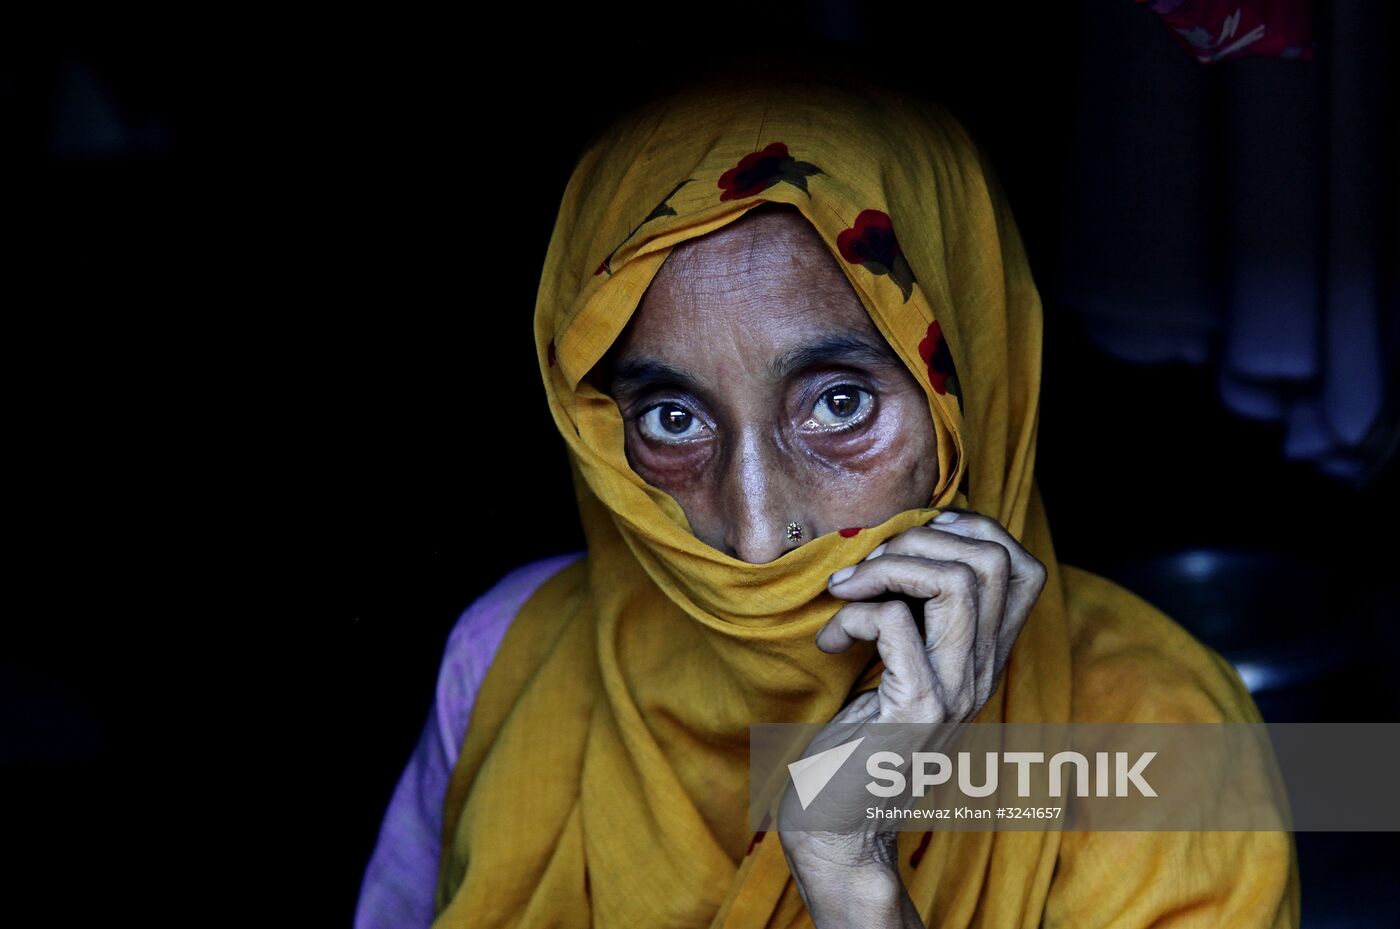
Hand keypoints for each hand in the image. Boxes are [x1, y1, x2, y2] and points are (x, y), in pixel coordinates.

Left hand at [776, 507, 1047, 926]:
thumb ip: (910, 613)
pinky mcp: (915, 709)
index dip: (973, 530)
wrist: (838, 822)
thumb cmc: (854, 738)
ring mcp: (955, 691)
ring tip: (846, 591)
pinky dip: (854, 614)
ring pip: (956, 581)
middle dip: (920, 540)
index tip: (912, 540)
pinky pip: (894, 624)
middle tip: (867, 568)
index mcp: (983, 656)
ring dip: (888, 567)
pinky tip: (831, 641)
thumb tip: (894, 544)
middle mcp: (982, 671)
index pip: (1022, 567)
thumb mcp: (894, 663)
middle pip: (993, 560)